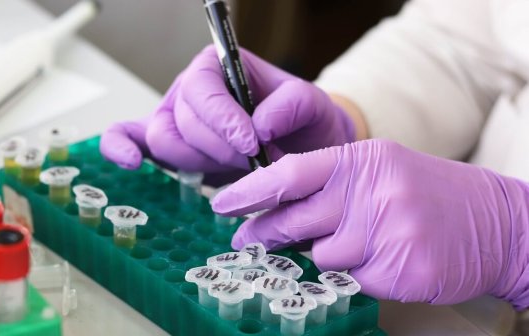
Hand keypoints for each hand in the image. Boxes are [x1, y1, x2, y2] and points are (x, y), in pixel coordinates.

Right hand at [100, 45, 355, 177]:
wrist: (301, 152)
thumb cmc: (302, 124)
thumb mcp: (312, 106)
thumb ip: (293, 104)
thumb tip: (259, 123)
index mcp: (216, 67)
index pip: (202, 89)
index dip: (222, 119)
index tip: (251, 143)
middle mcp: (189, 91)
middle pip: (182, 121)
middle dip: (220, 148)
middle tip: (254, 158)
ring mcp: (173, 118)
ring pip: (165, 142)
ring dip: (202, 162)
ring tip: (236, 165)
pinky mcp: (166, 147)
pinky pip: (127, 137)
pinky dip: (121, 148)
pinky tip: (132, 163)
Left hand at [212, 139, 528, 306]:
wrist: (496, 222)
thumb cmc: (427, 193)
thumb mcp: (378, 170)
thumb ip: (329, 185)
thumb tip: (274, 206)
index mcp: (361, 161)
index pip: (290, 173)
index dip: (250, 190)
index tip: (222, 203)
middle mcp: (372, 192)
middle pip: (295, 219)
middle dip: (264, 232)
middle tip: (246, 240)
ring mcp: (387, 232)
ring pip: (322, 255)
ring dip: (326, 255)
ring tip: (357, 244)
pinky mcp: (400, 268)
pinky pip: (352, 279)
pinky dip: (357, 273)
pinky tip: (382, 260)